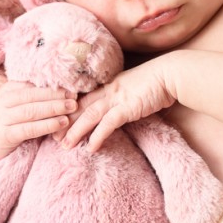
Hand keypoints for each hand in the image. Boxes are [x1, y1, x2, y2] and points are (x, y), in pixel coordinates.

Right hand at [0, 80, 76, 168]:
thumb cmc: (9, 124)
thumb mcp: (17, 106)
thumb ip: (33, 98)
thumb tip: (62, 89)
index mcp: (7, 90)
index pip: (31, 85)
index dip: (52, 85)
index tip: (70, 86)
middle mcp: (2, 101)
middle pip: (32, 95)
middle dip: (55, 95)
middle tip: (74, 96)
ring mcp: (1, 118)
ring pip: (31, 110)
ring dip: (53, 108)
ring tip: (71, 108)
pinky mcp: (4, 135)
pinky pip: (28, 129)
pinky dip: (47, 125)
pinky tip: (61, 123)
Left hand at [61, 58, 175, 152]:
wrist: (171, 74)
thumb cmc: (156, 81)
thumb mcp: (133, 87)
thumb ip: (122, 96)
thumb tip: (117, 108)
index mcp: (109, 85)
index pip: (83, 98)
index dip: (69, 109)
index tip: (57, 120)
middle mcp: (109, 90)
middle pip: (81, 107)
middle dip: (65, 122)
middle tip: (52, 136)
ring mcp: (117, 98)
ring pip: (89, 115)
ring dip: (75, 131)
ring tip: (64, 146)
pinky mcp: (128, 107)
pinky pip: (108, 123)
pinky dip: (98, 135)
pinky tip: (91, 147)